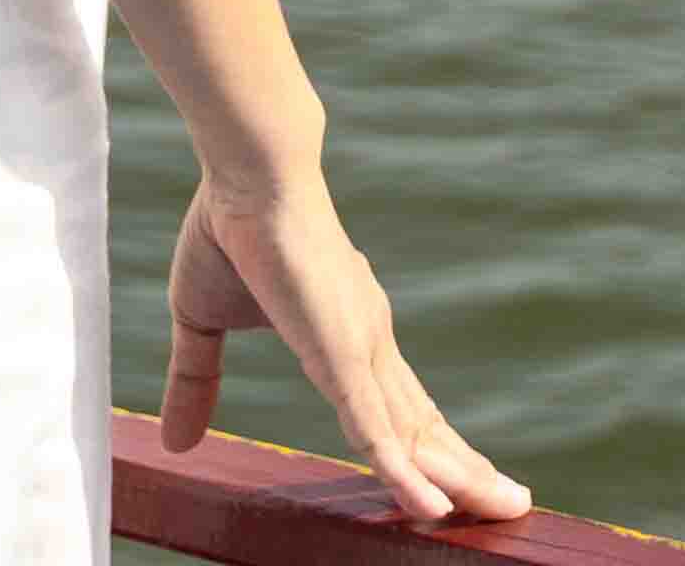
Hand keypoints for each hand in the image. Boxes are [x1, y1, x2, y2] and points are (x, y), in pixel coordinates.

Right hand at [162, 173, 528, 529]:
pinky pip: (376, 426)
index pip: (396, 406)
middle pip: (425, 424)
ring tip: (505, 512)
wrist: (246, 172)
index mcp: (346, 334)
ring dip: (458, 479)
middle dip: (466, 470)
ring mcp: (362, 347)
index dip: (426, 447)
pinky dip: (404, 471)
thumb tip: (175, 441)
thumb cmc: (228, 230)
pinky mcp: (343, 351)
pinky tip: (433, 506)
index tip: (457, 481)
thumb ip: (196, 380)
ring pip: (415, 433)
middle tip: (509, 507)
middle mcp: (370, 342)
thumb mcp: (202, 324)